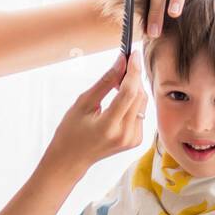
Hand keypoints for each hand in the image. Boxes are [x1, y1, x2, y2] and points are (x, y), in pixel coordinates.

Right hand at [45, 50, 146, 176]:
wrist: (72, 159)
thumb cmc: (71, 132)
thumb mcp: (83, 103)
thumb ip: (105, 82)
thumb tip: (121, 62)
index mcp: (109, 126)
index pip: (128, 92)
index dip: (133, 70)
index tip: (134, 54)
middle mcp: (125, 135)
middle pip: (139, 96)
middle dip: (133, 77)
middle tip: (122, 65)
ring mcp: (132, 139)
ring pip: (142, 103)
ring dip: (134, 88)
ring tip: (117, 84)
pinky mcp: (136, 140)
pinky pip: (140, 113)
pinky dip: (133, 101)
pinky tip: (120, 100)